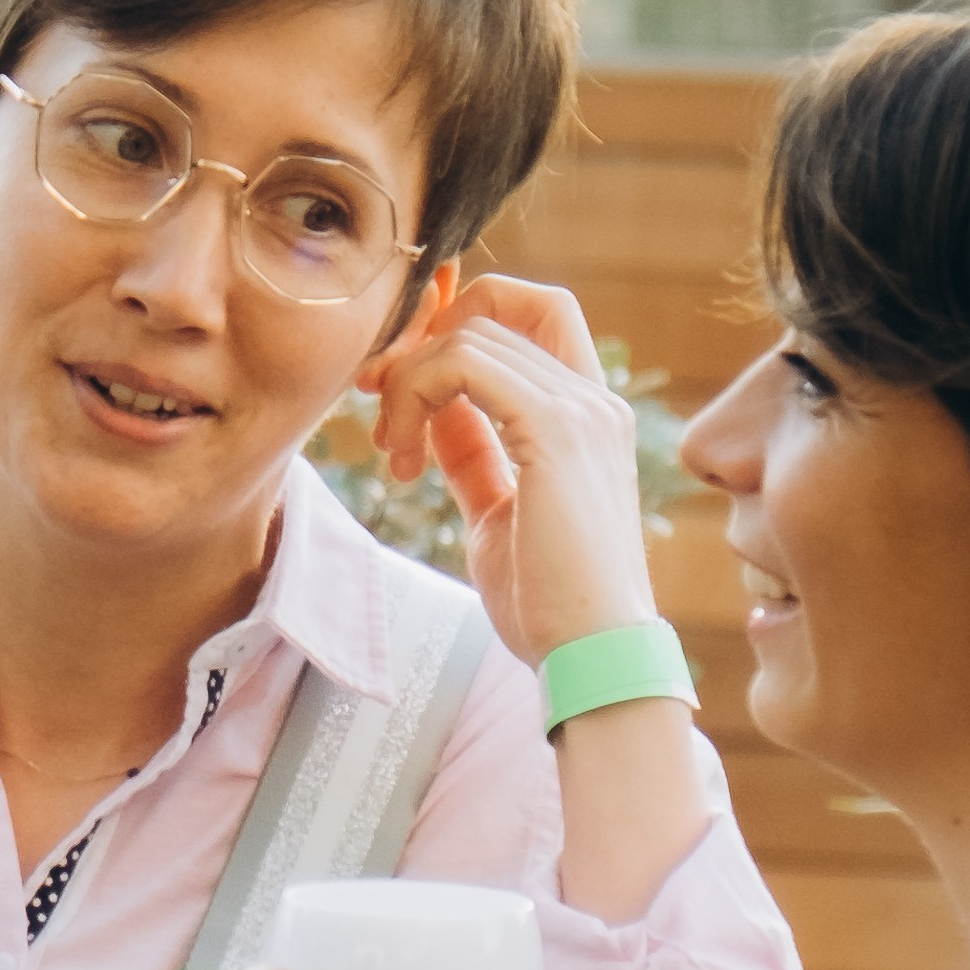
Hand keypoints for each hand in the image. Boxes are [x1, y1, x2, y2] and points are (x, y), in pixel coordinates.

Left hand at [361, 276, 656, 665]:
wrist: (593, 658)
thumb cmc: (550, 605)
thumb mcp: (497, 513)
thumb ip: (473, 454)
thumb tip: (432, 415)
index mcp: (587, 416)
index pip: (533, 313)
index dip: (462, 317)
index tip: (404, 376)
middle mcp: (592, 400)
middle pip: (493, 311)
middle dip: (417, 348)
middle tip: (377, 409)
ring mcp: (580, 410)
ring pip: (471, 333)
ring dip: (408, 381)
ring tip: (393, 452)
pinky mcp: (555, 430)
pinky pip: (465, 364)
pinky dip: (417, 394)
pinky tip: (405, 459)